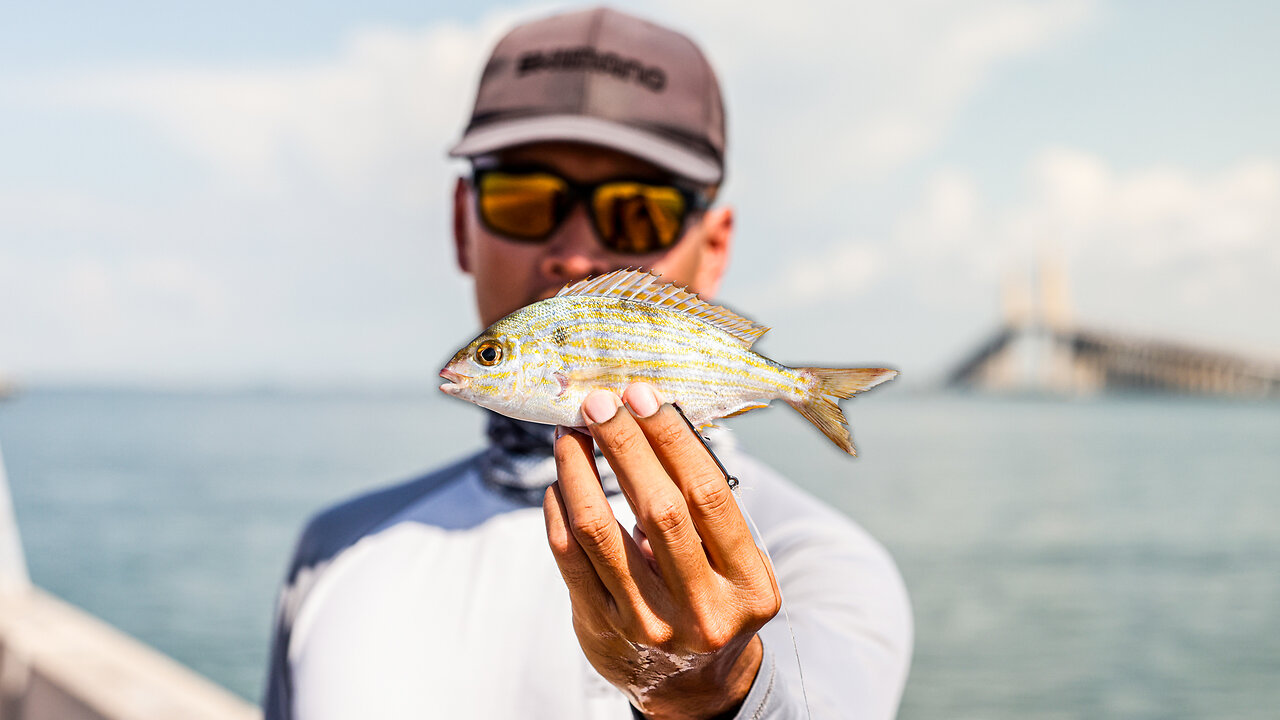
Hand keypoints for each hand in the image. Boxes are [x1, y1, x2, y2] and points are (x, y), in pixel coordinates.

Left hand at [542, 383, 781, 719]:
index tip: (645, 396)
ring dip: (579, 470)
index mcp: (748, 586)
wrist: (694, 687)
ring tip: (571, 433)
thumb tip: (656, 421)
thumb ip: (706, 508)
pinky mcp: (600, 628)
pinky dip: (559, 510)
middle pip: (657, 508)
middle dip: (624, 444)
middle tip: (599, 401)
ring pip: (599, 530)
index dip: (673, 439)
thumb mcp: (736, 565)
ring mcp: (647, 624)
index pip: (708, 495)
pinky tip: (560, 481)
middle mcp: (702, 610)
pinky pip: (568, 556)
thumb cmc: (716, 601)